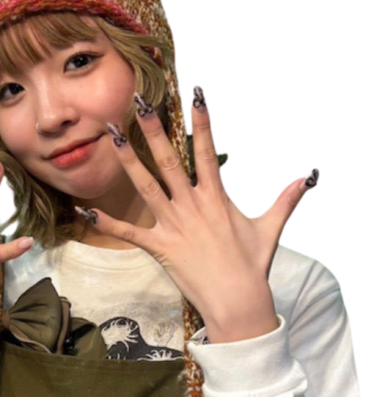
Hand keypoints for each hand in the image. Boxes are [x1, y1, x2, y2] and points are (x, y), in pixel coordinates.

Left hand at [84, 88, 318, 334]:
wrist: (237, 302)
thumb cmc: (253, 265)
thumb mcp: (271, 227)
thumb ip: (288, 198)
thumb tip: (312, 174)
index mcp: (217, 197)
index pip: (208, 150)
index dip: (202, 121)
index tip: (195, 94)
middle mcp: (192, 206)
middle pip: (170, 161)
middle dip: (154, 129)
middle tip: (138, 102)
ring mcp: (174, 226)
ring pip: (146, 186)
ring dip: (129, 160)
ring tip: (112, 135)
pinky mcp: (160, 248)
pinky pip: (128, 233)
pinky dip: (106, 222)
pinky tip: (84, 209)